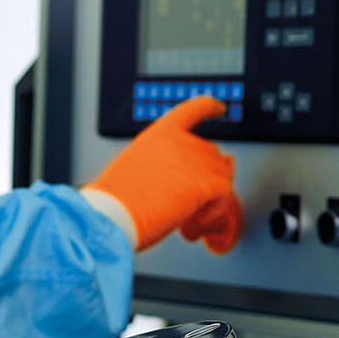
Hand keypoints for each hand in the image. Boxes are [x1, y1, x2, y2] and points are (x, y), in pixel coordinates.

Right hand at [84, 97, 243, 252]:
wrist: (114, 213)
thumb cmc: (116, 199)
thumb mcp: (135, 168)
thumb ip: (161, 166)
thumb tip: (179, 185)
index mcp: (161, 133)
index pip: (194, 109)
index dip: (210, 108)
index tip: (220, 108)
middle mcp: (182, 141)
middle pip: (212, 155)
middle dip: (205, 182)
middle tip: (186, 207)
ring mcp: (198, 161)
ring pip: (222, 179)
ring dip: (209, 203)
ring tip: (186, 222)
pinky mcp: (209, 184)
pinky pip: (224, 201)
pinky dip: (210, 219)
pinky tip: (190, 229)